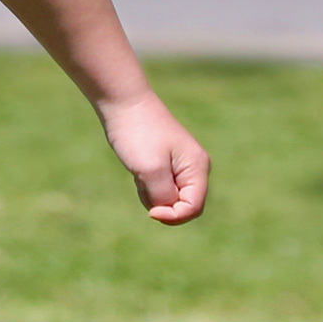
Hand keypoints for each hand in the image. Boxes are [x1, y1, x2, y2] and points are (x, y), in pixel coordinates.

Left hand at [101, 92, 210, 224]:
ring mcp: (180, 167)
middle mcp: (194, 168)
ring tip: (139, 171)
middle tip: (143, 182)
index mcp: (197, 167)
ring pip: (167, 199)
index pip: (193, 208)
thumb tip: (168, 210)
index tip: (151, 211)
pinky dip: (145, 185)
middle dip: (160, 204)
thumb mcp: (150, 169)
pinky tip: (137, 168)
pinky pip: (157, 189)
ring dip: (149, 194)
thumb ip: (163, 195)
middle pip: (182, 206)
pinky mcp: (165, 165)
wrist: (124, 105)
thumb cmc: (138, 134)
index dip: (173, 216)